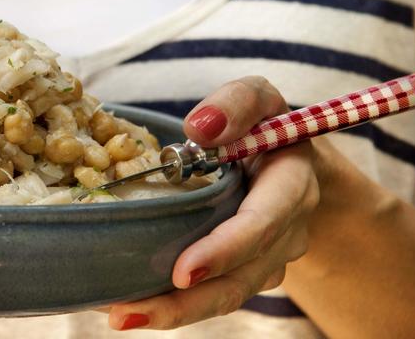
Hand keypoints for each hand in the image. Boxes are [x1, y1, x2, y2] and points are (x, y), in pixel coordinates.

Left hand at [107, 76, 319, 330]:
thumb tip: (201, 126)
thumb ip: (236, 103)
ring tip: (121, 317)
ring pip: (226, 296)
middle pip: (241, 276)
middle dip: (188, 301)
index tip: (182, 271)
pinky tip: (131, 307)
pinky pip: (214, 294)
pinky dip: (175, 305)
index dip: (225, 249)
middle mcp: (287, 231)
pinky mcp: (246, 271)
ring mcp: (268, 258)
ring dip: (176, 313)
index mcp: (292, 185)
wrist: (289, 156)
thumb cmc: (263, 123)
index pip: (263, 223)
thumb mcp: (256, 97)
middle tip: (130, 312)